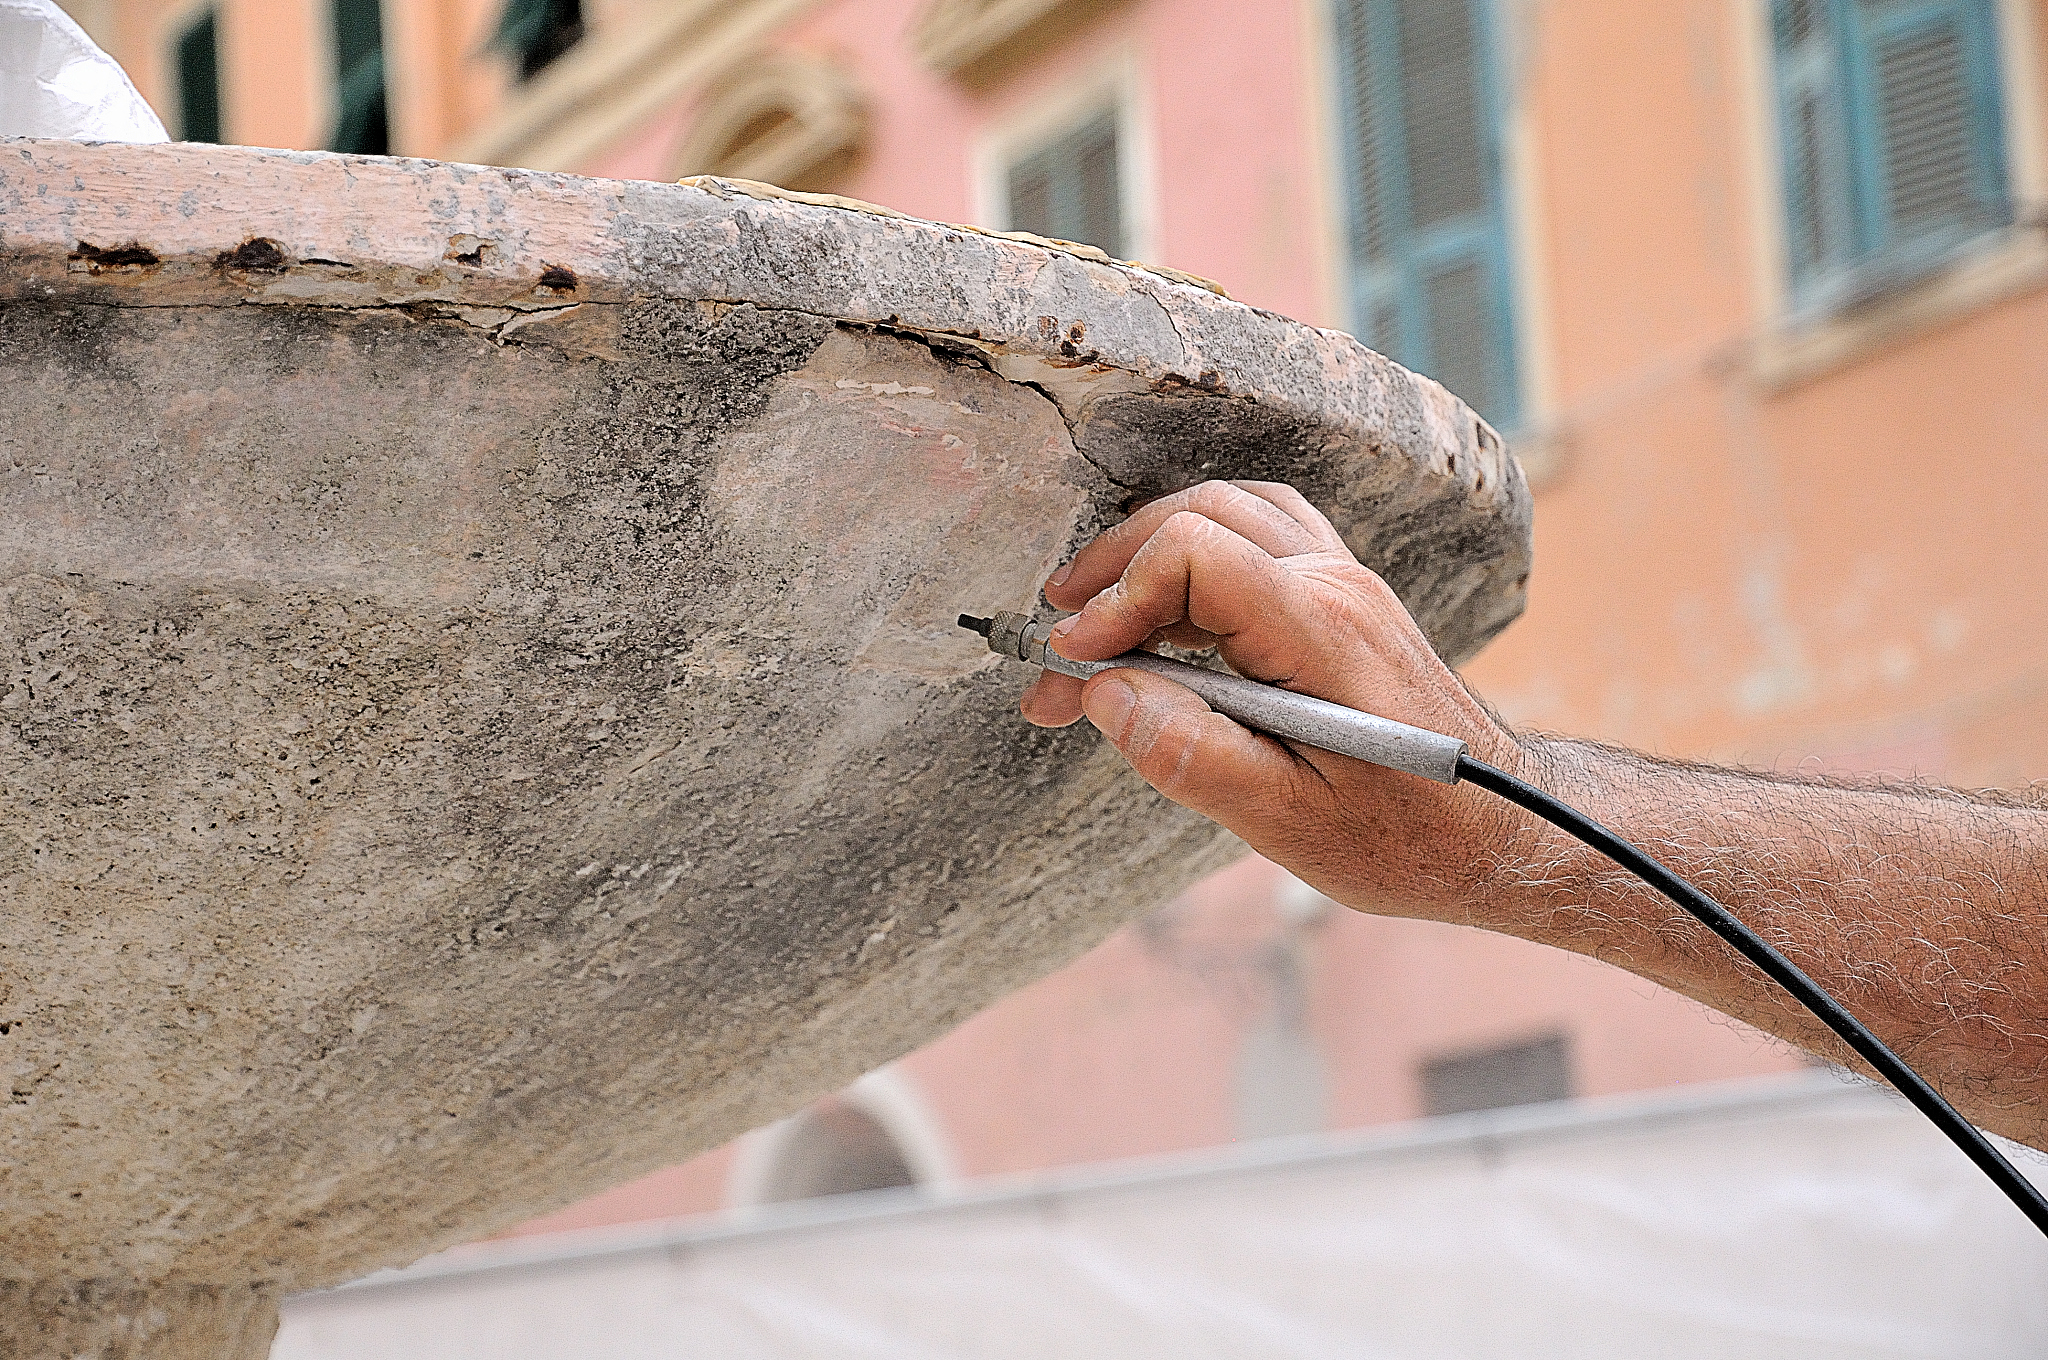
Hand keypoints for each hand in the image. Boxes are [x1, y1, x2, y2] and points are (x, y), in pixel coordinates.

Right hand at [1022, 480, 1530, 921]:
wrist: (1501, 831)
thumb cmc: (1406, 838)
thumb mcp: (1288, 820)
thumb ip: (1191, 753)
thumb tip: (1103, 693)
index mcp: (1320, 629)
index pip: (1191, 554)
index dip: (1114, 600)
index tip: (1071, 664)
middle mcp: (1335, 583)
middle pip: (1199, 514)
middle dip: (1110, 568)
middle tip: (1055, 638)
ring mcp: (1346, 580)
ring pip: (1229, 509)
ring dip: (1149, 550)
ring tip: (1094, 615)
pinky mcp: (1346, 596)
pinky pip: (1263, 530)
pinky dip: (1197, 549)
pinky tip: (1167, 602)